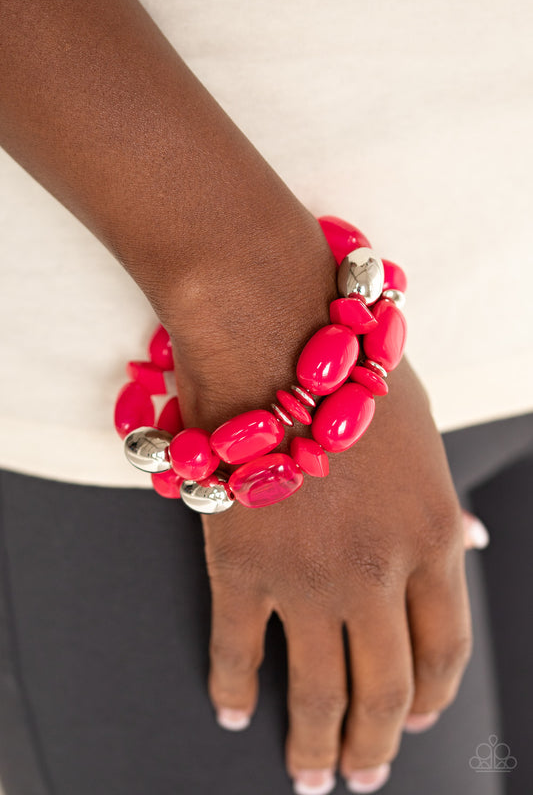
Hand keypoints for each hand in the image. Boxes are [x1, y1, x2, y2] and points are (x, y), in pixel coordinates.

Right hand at [196, 353, 471, 793]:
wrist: (272, 330)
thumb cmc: (349, 367)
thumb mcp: (422, 431)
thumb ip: (441, 499)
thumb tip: (470, 542)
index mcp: (430, 535)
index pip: (444, 647)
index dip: (431, 697)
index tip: (414, 722)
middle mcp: (377, 571)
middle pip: (384, 687)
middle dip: (375, 745)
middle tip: (361, 778)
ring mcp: (307, 576)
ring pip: (317, 689)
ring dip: (313, 744)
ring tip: (308, 775)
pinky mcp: (239, 567)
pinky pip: (236, 650)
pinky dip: (234, 688)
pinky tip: (234, 710)